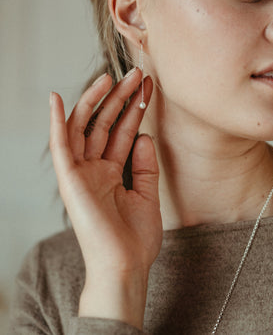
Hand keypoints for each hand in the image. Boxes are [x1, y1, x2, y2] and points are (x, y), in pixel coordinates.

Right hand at [49, 68, 161, 326]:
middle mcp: (94, 169)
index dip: (135, 109)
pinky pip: (60, 146)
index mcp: (110, 172)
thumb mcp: (147, 194)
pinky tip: (56, 98)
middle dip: (119, 98)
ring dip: (95, 101)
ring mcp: (80, 173)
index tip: (148, 87)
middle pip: (104, 124)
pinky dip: (56, 122)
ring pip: (84, 127)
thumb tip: (144, 135)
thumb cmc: (136, 238)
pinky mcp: (69, 180)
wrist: (126, 266)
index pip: (122, 132)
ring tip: (110, 77)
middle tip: (134, 74)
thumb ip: (144, 164)